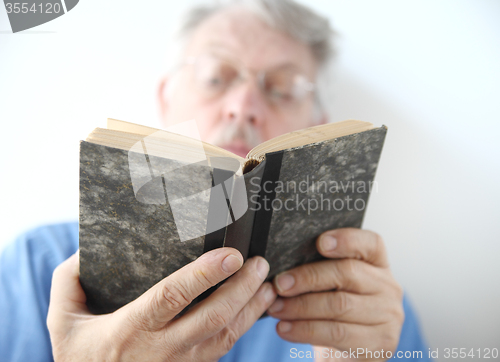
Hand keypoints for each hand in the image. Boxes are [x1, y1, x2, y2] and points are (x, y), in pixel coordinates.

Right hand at [47, 248, 275, 361]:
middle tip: (260, 262)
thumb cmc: (77, 353)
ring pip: (225, 336)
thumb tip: (87, 249)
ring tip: (267, 282)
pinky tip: (255, 306)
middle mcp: (160, 350)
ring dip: (250, 308)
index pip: (172, 297)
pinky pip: (223, 348)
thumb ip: (69, 279)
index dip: (204, 274)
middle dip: (241, 288)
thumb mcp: (62, 317)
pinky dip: (243, 326)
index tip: (232, 254)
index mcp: (131, 329)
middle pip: (211, 317)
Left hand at [266, 228, 403, 360]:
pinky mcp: (380, 343)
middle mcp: (389, 287)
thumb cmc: (336, 310)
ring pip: (339, 305)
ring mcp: (389, 316)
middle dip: (308, 278)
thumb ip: (321, 270)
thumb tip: (285, 268)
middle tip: (280, 284)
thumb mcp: (333, 285)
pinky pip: (337, 333)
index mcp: (378, 264)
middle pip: (348, 273)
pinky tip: (285, 329)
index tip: (320, 242)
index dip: (347, 240)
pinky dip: (305, 330)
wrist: (350, 351)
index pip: (371, 243)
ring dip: (301, 307)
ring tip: (276, 308)